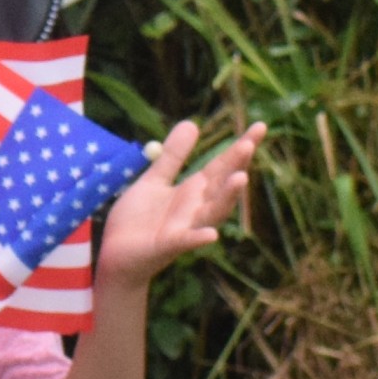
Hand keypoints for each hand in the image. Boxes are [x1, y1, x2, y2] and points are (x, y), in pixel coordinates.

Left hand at [97, 119, 262, 286]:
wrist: (117, 254)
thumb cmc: (138, 219)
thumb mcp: (154, 180)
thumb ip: (173, 156)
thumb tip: (192, 123)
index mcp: (193, 191)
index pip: (221, 165)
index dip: (240, 147)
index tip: (260, 126)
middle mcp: (196, 208)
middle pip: (221, 185)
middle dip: (236, 166)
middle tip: (248, 144)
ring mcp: (185, 228)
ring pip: (212, 212)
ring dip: (227, 197)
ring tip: (241, 178)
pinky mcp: (168, 246)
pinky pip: (186, 241)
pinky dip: (198, 238)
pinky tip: (211, 234)